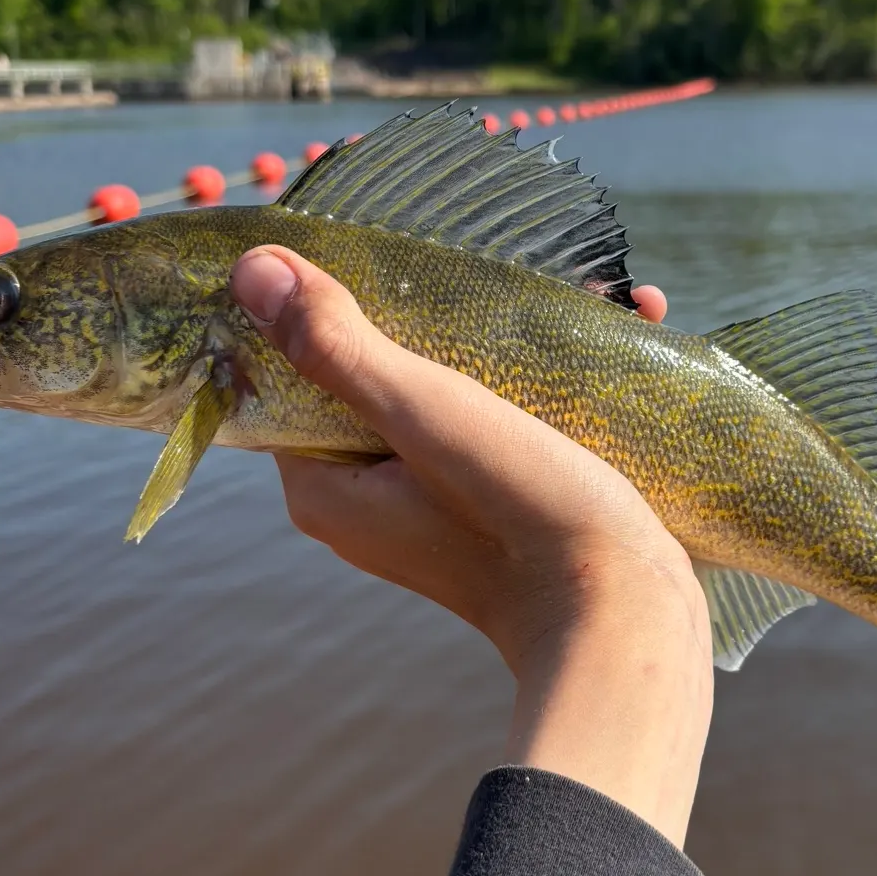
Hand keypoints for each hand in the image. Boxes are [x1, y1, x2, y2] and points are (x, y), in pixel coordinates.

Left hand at [229, 248, 709, 846]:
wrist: (624, 619)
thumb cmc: (517, 516)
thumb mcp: (424, 413)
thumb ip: (339, 346)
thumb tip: (252, 270)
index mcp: (326, 490)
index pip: (296, 378)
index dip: (331, 312)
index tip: (385, 256)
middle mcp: (369, 507)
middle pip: (382, 380)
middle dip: (444, 316)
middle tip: (505, 269)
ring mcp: (435, 514)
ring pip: (457, 396)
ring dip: (516, 342)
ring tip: (595, 293)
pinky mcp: (499, 514)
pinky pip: (509, 426)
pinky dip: (556, 380)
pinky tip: (621, 328)